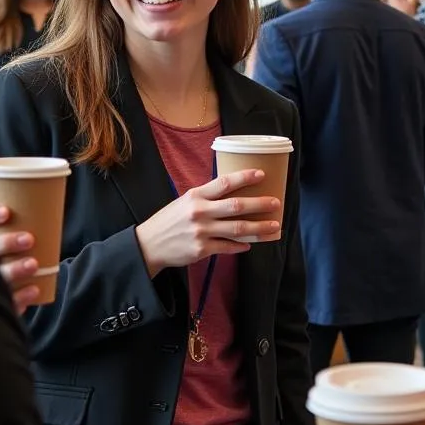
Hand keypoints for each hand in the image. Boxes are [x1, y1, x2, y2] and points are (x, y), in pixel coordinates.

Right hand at [0, 202, 41, 312]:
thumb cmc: (6, 244)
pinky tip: (35, 290)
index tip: (6, 212)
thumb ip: (19, 218)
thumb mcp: (5, 228)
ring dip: (14, 269)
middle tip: (29, 239)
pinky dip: (20, 296)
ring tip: (34, 264)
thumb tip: (52, 196)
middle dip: (5, 243)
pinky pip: (4, 299)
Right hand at [134, 169, 281, 275]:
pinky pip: (228, 247)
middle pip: (236, 206)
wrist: (148, 245)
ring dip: (259, 228)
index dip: (244, 177)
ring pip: (237, 229)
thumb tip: (234, 193)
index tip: (262, 174)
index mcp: (196, 196)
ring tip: (274, 227)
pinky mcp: (201, 250)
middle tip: (276, 203)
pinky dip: (241, 246)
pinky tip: (250, 244)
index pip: (224, 182)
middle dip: (260, 204)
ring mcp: (201, 232)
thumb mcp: (185, 202)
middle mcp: (199, 212)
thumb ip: (207, 198)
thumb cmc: (170, 221)